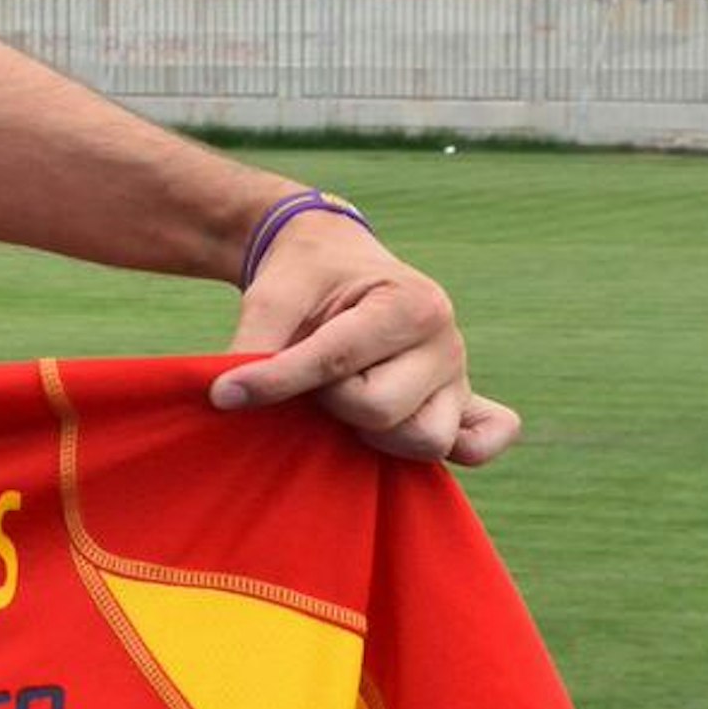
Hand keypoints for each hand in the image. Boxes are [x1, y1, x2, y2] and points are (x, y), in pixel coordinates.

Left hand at [209, 213, 519, 465]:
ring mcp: (458, 377)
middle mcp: (448, 342)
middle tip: (312, 378)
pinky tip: (407, 434)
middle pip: (380, 411)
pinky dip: (462, 449)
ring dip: (371, 432)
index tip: (224, 393)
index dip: (275, 382)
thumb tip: (227, 399)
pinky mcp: (461, 404)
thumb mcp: (272, 295)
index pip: (338, 363)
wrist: (335, 259)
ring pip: (422, 440)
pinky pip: (483, 441)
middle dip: (329, 401)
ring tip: (347, 395)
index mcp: (410, 303)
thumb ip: (254, 345)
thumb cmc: (305, 277)